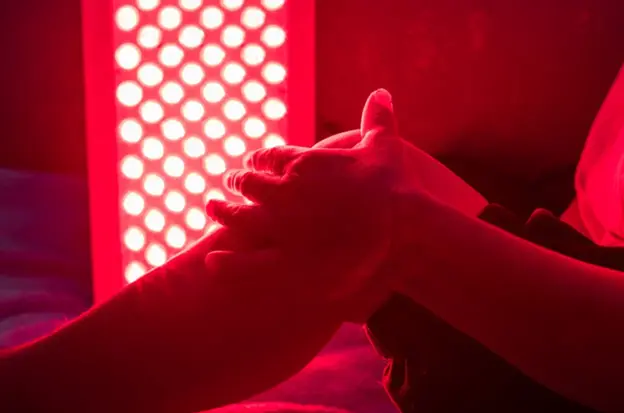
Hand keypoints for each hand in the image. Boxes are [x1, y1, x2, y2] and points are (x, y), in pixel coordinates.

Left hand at [205, 90, 402, 321]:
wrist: (401, 229)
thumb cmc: (392, 187)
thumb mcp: (384, 146)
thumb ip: (377, 119)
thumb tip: (381, 92)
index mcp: (302, 164)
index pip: (268, 158)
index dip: (257, 161)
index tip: (250, 162)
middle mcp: (283, 192)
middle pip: (247, 184)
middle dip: (234, 183)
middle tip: (224, 183)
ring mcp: (280, 227)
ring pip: (239, 218)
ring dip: (222, 212)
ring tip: (210, 208)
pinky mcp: (284, 261)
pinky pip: (245, 262)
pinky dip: (226, 261)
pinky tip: (212, 260)